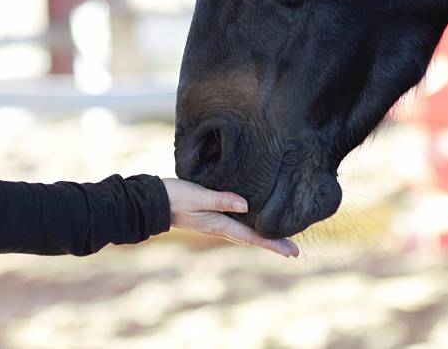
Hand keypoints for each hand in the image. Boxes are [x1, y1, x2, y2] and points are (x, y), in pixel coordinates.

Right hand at [162, 178, 298, 257]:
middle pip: (253, 238)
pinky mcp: (212, 217)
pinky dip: (249, 227)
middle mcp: (221, 227)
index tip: (292, 252)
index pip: (253, 237)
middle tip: (294, 251)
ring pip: (245, 233)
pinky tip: (253, 222)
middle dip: (273, 244)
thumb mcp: (198, 195)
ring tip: (279, 239)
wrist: (154, 202)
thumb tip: (246, 205)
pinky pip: (236, 225)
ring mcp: (216, 224)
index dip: (274, 244)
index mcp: (221, 225)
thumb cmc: (176, 197)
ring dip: (263, 237)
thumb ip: (221, 200)